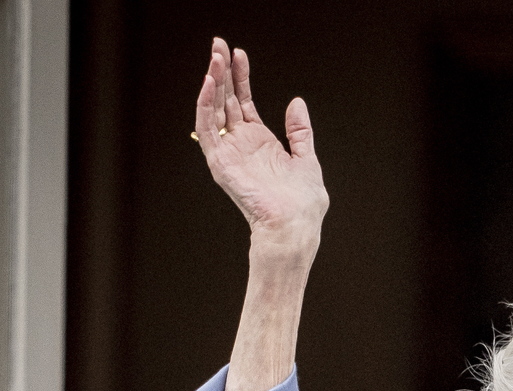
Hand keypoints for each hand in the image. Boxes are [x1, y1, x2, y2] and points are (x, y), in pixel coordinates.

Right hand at [193, 38, 326, 257]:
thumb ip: (299, 131)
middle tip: (217, 44)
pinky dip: (205, 105)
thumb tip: (296, 101)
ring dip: (213, 82)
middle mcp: (241, 144)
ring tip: (214, 57)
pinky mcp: (219, 162)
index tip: (239, 53)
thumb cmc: (303, 201)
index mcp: (260, 142)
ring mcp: (228, 152)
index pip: (243, 102)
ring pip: (214, 109)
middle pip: (226, 100)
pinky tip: (210, 84)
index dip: (240, 77)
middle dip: (222, 71)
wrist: (295, 224)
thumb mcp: (307, 158)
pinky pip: (207, 128)